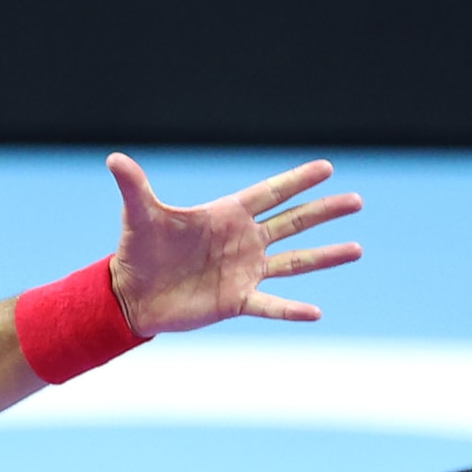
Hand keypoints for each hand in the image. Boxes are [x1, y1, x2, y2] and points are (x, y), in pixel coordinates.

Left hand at [103, 155, 362, 334]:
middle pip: (293, 222)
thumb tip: (113, 159)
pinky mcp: (237, 300)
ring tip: (357, 249)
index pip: (270, 193)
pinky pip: (271, 304)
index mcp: (227, 214)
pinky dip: (291, 309)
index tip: (327, 167)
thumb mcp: (140, 215)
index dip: (297, 180)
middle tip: (357, 200)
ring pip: (294, 260)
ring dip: (325, 256)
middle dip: (324, 211)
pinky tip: (316, 312)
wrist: (132, 295)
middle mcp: (243, 240)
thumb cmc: (139, 251)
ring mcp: (244, 271)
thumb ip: (134, 186)